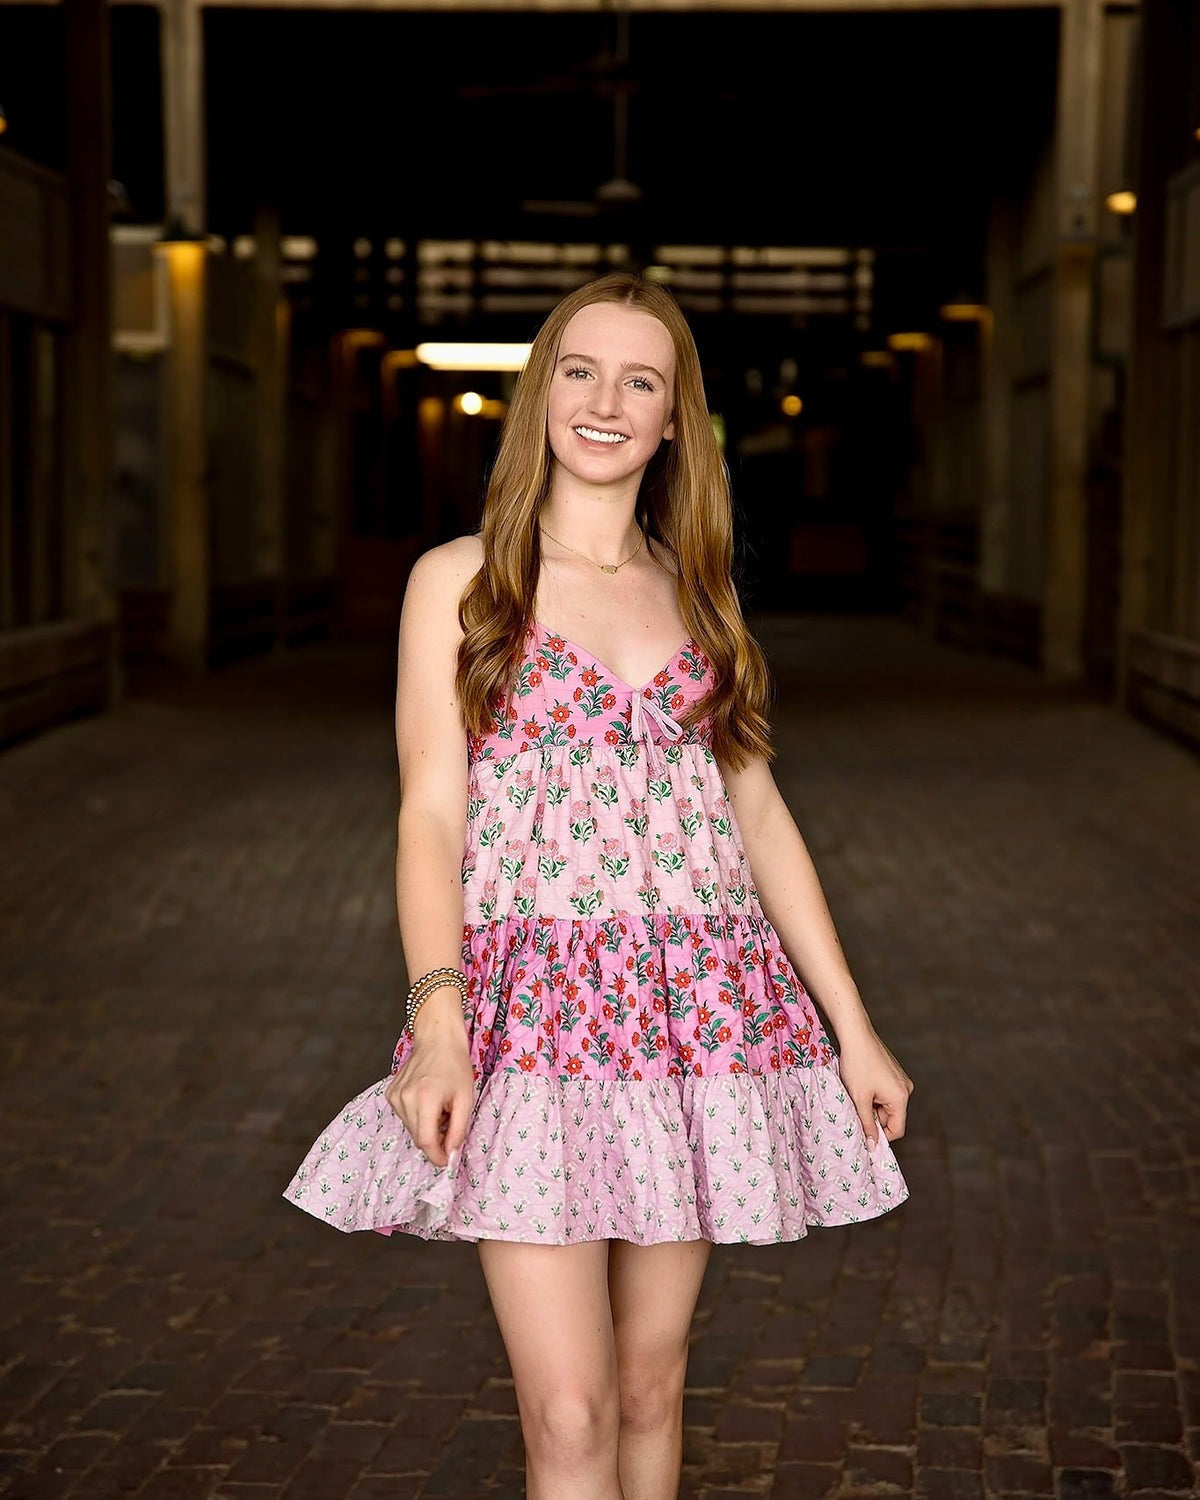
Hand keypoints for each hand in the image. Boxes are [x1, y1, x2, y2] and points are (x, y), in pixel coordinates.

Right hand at [385, 1027, 474, 1168]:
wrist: (438, 1040)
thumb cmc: (455, 1066)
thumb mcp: (466, 1099)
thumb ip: (458, 1129)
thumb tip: (450, 1153)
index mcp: (425, 1099)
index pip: (425, 1141)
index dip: (437, 1156)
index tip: (447, 1161)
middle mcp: (405, 1099)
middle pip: (417, 1137)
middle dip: (434, 1140)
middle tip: (449, 1123)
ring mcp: (395, 1096)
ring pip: (410, 1128)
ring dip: (426, 1127)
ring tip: (439, 1107)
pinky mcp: (390, 1094)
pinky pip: (405, 1117)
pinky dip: (417, 1116)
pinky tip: (427, 1100)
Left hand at [837, 1026, 913, 1146]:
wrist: (856, 1034)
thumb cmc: (857, 1065)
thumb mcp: (859, 1098)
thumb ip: (867, 1124)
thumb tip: (873, 1146)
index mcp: (901, 1097)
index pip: (897, 1129)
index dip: (881, 1136)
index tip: (865, 1134)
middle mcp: (906, 1089)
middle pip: (892, 1117)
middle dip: (874, 1117)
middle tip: (855, 1107)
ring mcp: (901, 1080)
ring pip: (887, 1104)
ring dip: (872, 1105)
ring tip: (857, 1093)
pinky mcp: (895, 1073)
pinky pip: (887, 1092)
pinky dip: (874, 1094)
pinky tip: (862, 1084)